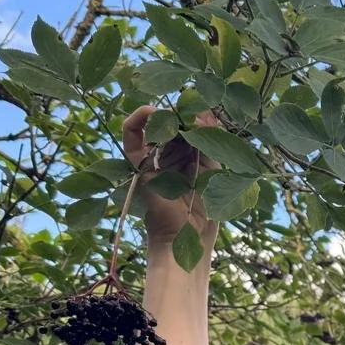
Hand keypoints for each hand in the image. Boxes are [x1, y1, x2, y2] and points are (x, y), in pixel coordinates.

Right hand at [122, 103, 220, 248]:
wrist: (188, 237)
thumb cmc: (206, 209)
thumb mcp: (213, 169)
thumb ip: (208, 141)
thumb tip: (203, 113)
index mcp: (189, 156)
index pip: (188, 126)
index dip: (195, 114)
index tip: (205, 109)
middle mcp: (169, 155)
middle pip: (172, 122)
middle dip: (183, 112)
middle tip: (193, 107)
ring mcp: (153, 158)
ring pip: (154, 124)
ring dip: (166, 113)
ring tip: (178, 113)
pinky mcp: (138, 164)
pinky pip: (131, 136)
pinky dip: (137, 118)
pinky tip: (151, 110)